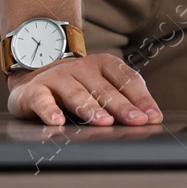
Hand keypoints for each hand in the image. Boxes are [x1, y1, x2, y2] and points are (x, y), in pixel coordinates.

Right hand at [5, 53, 161, 126]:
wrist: (33, 78)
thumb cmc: (76, 85)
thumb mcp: (100, 85)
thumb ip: (122, 97)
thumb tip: (150, 117)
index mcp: (103, 64)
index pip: (127, 80)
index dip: (142, 98)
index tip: (153, 116)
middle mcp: (81, 68)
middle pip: (105, 89)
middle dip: (123, 106)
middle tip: (136, 121)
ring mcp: (58, 77)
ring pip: (77, 94)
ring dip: (91, 109)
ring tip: (104, 122)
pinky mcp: (35, 90)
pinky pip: (43, 101)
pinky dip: (50, 111)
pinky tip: (57, 123)